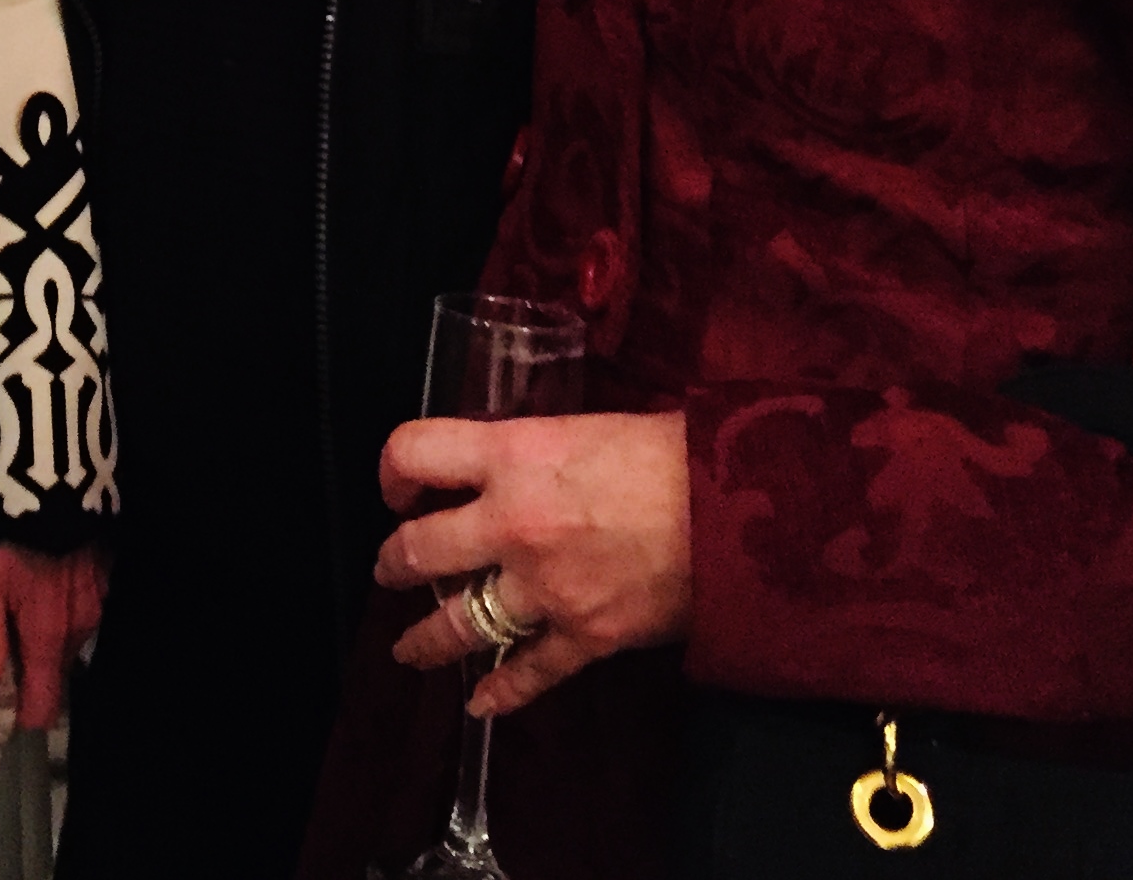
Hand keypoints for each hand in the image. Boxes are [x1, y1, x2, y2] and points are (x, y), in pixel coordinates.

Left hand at [0, 539, 106, 729]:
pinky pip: (88, 602)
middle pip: (60, 666)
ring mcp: (101, 595)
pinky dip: (70, 602)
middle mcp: (83, 625)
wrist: (52, 473)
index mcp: (50, 636)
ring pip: (76, 633)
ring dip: (55, 634)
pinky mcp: (108, 566)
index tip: (12, 716)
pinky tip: (53, 581)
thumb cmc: (6, 533)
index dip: (29, 713)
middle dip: (39, 670)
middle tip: (13, 659)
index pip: (46, 700)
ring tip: (30, 616)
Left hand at [374, 410, 690, 716]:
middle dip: (395, 562)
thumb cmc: (667, 452)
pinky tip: (483, 703)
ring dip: (428, 638)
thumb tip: (499, 468)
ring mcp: (545, 587)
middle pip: (420, 550)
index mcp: (509, 456)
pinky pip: (531, 671)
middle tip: (390, 568)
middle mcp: (511, 524)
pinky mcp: (587, 636)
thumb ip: (527, 452)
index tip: (396, 486)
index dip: (393, 469)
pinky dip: (504, 692)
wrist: (741, 512)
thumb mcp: (578, 429)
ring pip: (461, 623)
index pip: (414, 453)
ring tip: (408, 647)